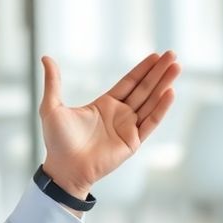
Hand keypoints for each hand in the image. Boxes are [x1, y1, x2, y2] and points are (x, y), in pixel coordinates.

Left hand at [38, 52, 178, 197]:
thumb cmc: (57, 141)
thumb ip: (54, 82)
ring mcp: (129, 128)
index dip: (143, 69)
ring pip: (151, 102)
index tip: (156, 55)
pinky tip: (170, 92)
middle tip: (173, 55)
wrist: (64, 167)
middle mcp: (120, 114)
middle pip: (145, 88)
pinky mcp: (133, 142)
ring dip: (164, 85)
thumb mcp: (52, 106)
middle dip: (159, 72)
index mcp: (105, 104)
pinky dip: (161, 108)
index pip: (130, 82)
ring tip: (177, 68)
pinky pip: (150, 122)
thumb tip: (46, 58)